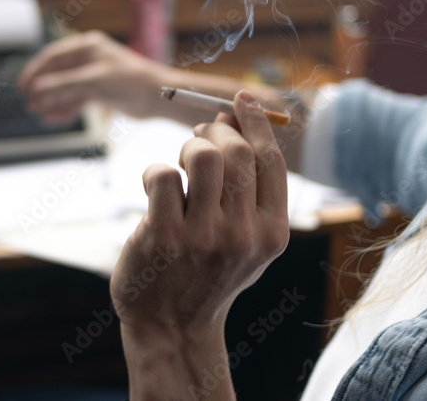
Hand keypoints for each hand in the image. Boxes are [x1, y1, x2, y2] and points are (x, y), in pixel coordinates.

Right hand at [18, 30, 172, 123]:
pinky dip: (67, 109)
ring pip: (66, 89)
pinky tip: (57, 119)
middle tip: (31, 106)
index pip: (52, 56)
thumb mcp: (92, 81)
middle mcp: (89, 59)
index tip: (22, 86)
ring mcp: (93, 75)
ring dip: (54, 102)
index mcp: (87, 46)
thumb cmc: (131, 81)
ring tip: (42, 116)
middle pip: (57, 74)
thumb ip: (62, 85)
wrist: (157, 97)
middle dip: (43, 91)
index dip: (35, 71)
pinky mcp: (99, 91)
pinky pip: (76, 99)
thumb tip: (36, 90)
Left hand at [110, 91, 288, 398]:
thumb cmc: (208, 272)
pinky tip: (154, 189)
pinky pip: (162, 174)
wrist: (173, 327)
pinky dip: (155, 171)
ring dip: (186, 147)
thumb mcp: (248, 240)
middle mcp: (244, 236)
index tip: (239, 100)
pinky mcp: (163, 238)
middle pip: (236, 152)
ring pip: (200, 155)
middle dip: (213, 132)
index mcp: (272, 234)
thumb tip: (234, 116)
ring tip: (180, 163)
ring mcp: (203, 238)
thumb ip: (251, 188)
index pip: (270, 160)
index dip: (255, 122)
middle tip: (198, 138)